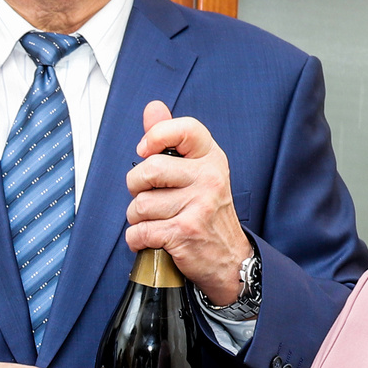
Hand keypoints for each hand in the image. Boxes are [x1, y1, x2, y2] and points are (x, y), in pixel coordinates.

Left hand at [126, 99, 253, 303]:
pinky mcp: (185, 232)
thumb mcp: (198, 171)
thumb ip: (172, 140)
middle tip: (146, 196)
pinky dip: (137, 239)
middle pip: (149, 169)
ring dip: (137, 218)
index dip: (156, 135)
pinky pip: (140, 231)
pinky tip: (152, 239)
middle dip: (136, 187)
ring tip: (155, 221)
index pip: (184, 129)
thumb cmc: (207, 213)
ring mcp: (198, 206)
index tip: (145, 150)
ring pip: (140, 205)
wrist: (231, 260)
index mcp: (211, 159)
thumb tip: (153, 107)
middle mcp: (209, 178)